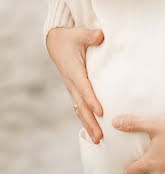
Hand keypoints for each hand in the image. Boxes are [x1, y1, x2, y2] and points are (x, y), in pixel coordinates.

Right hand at [46, 26, 103, 142]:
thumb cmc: (70, 37)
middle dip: (90, 122)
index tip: (101, 112)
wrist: (55, 41)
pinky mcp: (74, 89)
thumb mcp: (80, 33)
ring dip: (88, 125)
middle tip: (100, 137)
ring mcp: (72, 87)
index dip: (92, 100)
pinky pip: (80, 106)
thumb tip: (101, 36)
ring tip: (98, 140)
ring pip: (80, 109)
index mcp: (74, 71)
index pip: (84, 88)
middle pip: (81, 105)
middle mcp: (71, 82)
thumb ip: (91, 36)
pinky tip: (93, 129)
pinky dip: (85, 118)